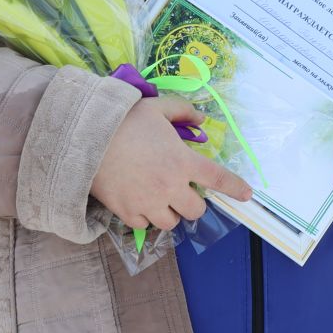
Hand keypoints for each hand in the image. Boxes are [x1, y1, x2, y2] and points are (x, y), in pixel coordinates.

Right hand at [91, 96, 253, 233]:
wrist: (85, 138)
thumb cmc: (124, 120)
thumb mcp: (157, 107)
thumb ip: (183, 111)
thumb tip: (201, 119)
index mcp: (182, 161)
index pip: (218, 179)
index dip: (235, 188)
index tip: (247, 195)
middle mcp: (170, 187)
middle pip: (196, 210)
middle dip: (192, 202)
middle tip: (180, 190)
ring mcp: (149, 203)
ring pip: (172, 223)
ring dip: (170, 212)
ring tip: (159, 198)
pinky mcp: (128, 213)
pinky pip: (145, 225)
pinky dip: (145, 217)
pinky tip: (138, 202)